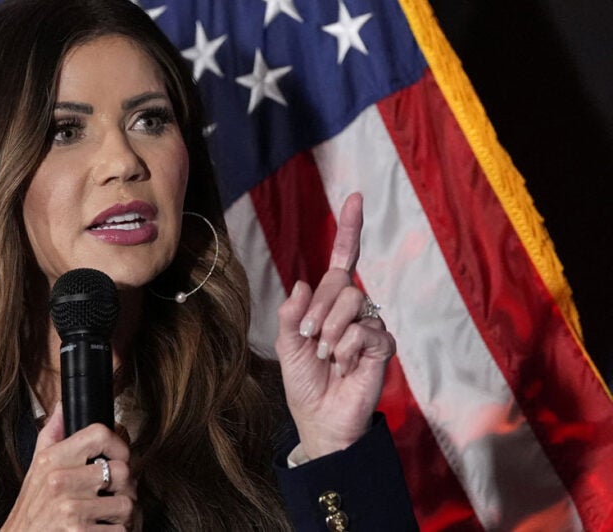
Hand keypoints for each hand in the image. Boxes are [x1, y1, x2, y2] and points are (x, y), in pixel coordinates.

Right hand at [1, 403, 136, 530]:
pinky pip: (120, 531)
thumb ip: (52, 435)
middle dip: (125, 487)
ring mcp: (71, 510)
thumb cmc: (32, 509)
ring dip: (123, 515)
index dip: (118, 445)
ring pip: (126, 503)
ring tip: (108, 516)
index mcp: (52, 460)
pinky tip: (101, 531)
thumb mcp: (36, 468)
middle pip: (122, 471)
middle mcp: (60, 482)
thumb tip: (62, 405)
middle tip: (115, 494)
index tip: (119, 457)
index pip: (99, 434)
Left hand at [274, 193, 395, 459]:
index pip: (343, 261)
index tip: (355, 197)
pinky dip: (348, 349)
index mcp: (328, 303)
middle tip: (311, 339)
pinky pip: (366, 330)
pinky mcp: (383, 346)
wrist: (320, 418)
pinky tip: (346, 365)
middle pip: (341, 283)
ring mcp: (370, 326)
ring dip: (331, 332)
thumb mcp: (287, 345)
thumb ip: (291, 314)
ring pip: (353, 303)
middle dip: (318, 311)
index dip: (350, 230)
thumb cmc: (305, 381)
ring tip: (329, 357)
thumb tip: (302, 282)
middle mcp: (353, 309)